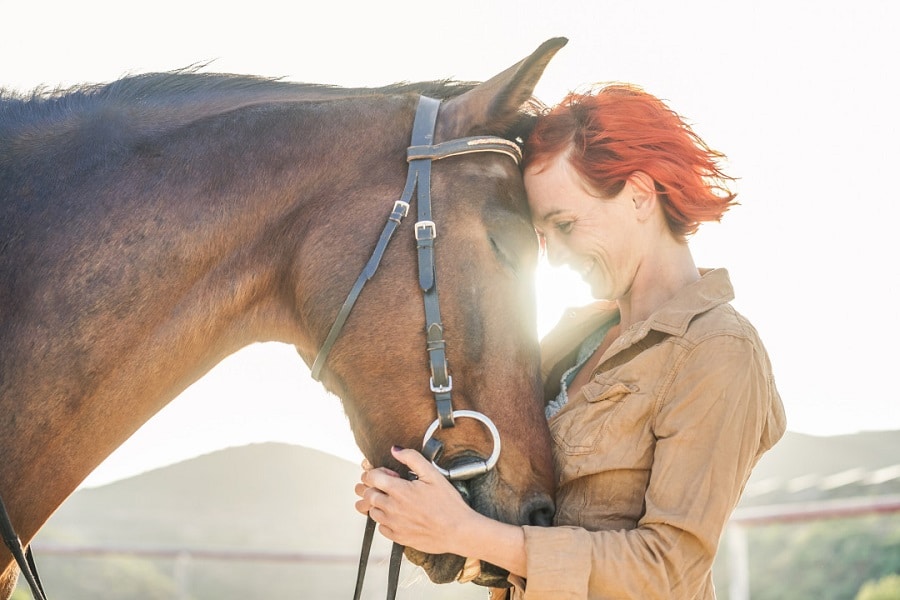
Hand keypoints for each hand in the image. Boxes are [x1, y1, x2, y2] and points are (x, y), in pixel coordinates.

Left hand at [354, 446, 474, 555]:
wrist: (458, 531)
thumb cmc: (448, 503)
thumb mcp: (433, 474)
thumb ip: (412, 458)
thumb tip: (395, 449)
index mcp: (399, 490)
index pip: (371, 477)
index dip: (374, 472)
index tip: (385, 474)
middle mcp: (392, 508)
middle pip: (367, 494)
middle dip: (371, 487)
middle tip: (382, 485)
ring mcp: (393, 524)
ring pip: (372, 511)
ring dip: (377, 504)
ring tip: (391, 500)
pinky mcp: (398, 537)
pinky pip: (381, 527)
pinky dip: (384, 520)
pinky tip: (397, 515)